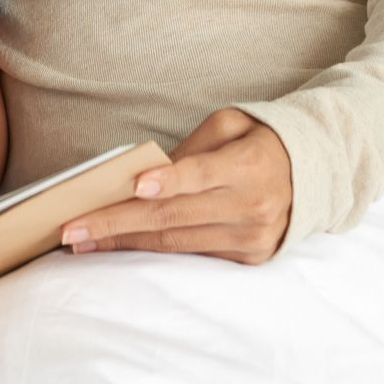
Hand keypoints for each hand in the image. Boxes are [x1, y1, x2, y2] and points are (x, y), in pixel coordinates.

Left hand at [58, 107, 291, 264]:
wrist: (310, 173)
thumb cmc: (257, 141)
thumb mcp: (228, 126)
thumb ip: (190, 150)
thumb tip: (141, 178)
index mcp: (249, 164)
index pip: (201, 174)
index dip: (168, 180)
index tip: (134, 185)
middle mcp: (251, 205)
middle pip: (174, 217)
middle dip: (117, 222)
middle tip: (73, 228)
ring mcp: (250, 236)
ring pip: (175, 243)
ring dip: (124, 242)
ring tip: (82, 241)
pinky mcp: (248, 256)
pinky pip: (191, 254)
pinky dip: (151, 250)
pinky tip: (119, 245)